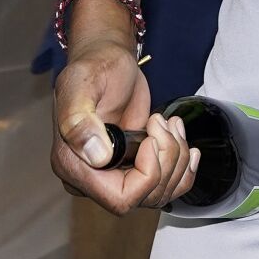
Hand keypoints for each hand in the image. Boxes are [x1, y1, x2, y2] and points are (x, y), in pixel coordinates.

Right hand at [51, 29, 197, 212]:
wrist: (107, 60)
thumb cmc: (93, 68)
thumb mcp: (81, 86)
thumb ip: (80, 121)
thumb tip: (97, 156)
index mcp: (73, 165)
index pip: (120, 198)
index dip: (147, 174)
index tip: (150, 137)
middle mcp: (93, 177)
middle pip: (146, 196)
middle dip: (167, 159)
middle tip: (162, 122)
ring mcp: (115, 174)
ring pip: (161, 192)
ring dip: (178, 157)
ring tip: (170, 123)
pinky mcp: (135, 166)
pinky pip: (167, 185)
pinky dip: (185, 167)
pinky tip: (185, 142)